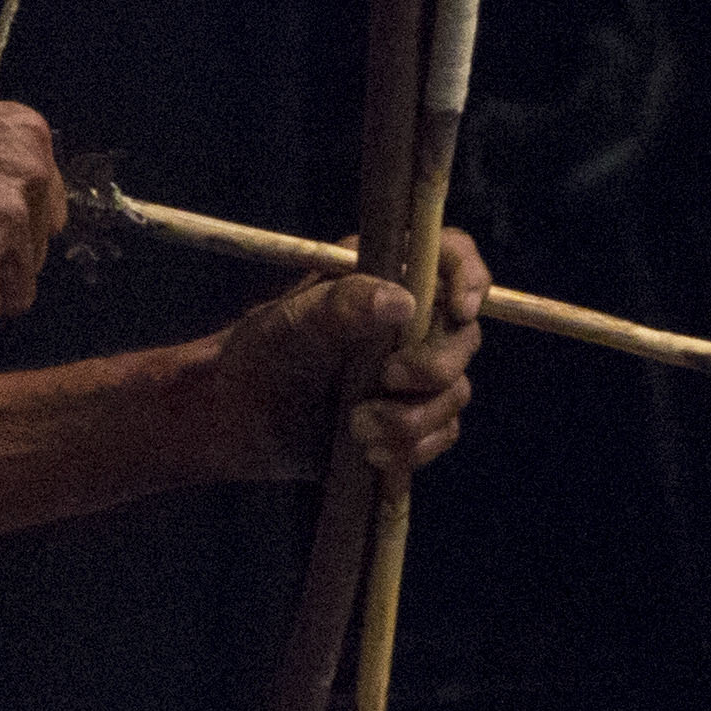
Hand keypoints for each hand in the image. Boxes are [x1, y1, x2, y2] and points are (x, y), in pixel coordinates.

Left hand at [213, 229, 484, 475]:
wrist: (241, 418)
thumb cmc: (260, 353)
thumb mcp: (291, 322)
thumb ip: (341, 305)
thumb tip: (404, 302)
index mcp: (384, 275)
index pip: (450, 255)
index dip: (469, 277)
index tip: (459, 310)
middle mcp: (409, 319)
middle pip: (464, 335)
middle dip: (435, 366)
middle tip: (389, 380)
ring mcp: (414, 371)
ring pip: (456, 392)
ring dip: (414, 418)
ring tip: (358, 429)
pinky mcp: (411, 417)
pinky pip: (442, 433)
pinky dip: (413, 448)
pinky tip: (370, 454)